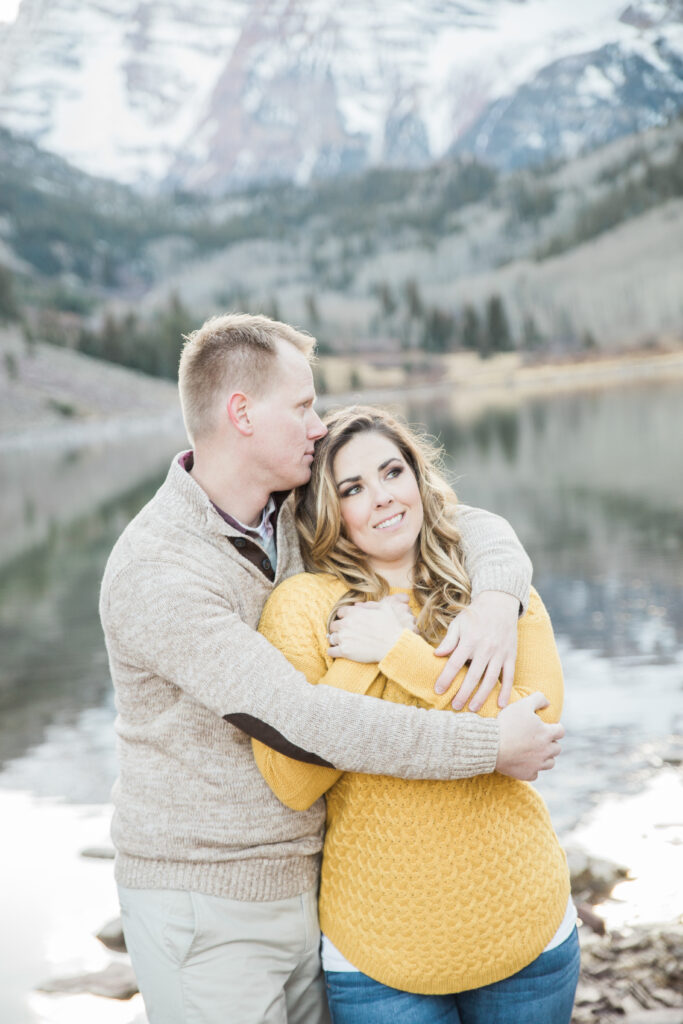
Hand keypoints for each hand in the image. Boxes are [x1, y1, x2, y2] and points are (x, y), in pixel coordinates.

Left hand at [328, 595, 415, 662]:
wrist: (394, 644)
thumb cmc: (391, 625)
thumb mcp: (382, 608)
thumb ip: (367, 605)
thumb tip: (356, 605)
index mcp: (353, 612)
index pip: (340, 613)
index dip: (344, 617)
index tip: (347, 621)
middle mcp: (345, 623)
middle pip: (333, 625)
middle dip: (339, 629)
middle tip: (345, 633)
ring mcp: (344, 637)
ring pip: (331, 638)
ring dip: (336, 640)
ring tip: (342, 642)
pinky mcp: (344, 651)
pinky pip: (330, 651)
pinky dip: (332, 651)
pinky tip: (336, 652)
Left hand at [434, 591, 519, 710]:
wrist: (500, 603)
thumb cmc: (475, 615)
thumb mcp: (458, 623)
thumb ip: (448, 640)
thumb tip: (436, 655)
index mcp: (470, 640)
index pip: (455, 663)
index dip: (446, 677)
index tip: (438, 690)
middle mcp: (485, 648)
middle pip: (473, 675)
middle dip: (463, 693)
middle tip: (455, 707)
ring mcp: (500, 653)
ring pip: (491, 679)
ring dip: (481, 696)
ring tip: (472, 709)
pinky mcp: (511, 655)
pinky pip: (509, 676)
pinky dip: (506, 691)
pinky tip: (500, 704)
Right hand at [496, 692, 563, 780]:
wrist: (490, 744)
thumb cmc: (507, 723)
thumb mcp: (522, 704)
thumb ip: (538, 699)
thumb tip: (548, 703)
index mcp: (547, 733)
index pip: (560, 731)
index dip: (554, 728)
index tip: (546, 727)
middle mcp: (545, 750)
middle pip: (557, 748)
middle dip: (550, 743)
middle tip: (538, 739)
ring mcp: (537, 764)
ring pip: (550, 763)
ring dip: (544, 757)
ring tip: (534, 751)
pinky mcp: (527, 774)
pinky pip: (535, 773)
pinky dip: (531, 768)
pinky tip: (523, 762)